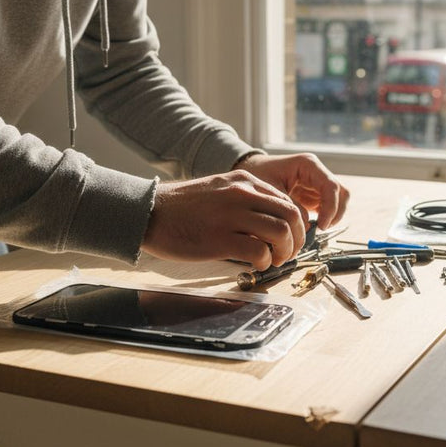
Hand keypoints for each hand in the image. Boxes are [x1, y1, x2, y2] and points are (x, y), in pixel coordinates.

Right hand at [140, 171, 305, 269]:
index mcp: (243, 181)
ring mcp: (231, 216)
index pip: (287, 201)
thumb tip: (269, 220)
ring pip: (280, 232)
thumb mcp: (219, 190)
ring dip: (284, 252)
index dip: (297, 225)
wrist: (148, 212)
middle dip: (297, 239)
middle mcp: (241, 194)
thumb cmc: (182, 208)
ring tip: (274, 260)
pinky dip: (265, 262)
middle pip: (290, 216)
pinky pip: (259, 251)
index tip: (292, 238)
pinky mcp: (220, 239)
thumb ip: (245, 199)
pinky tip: (256, 265)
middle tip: (289, 253)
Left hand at [233, 153, 348, 230]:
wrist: (247, 171)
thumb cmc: (256, 175)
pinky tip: (309, 228)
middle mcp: (316, 173)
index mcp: (308, 165)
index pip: (331, 186)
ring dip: (331, 217)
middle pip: (341, 193)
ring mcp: (316, 184)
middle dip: (335, 213)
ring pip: (338, 201)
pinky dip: (324, 219)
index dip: (331, 208)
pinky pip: (327, 208)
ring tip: (315, 230)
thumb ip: (289, 207)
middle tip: (321, 229)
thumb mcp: (269, 191)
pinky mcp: (313, 195)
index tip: (321, 226)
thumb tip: (307, 226)